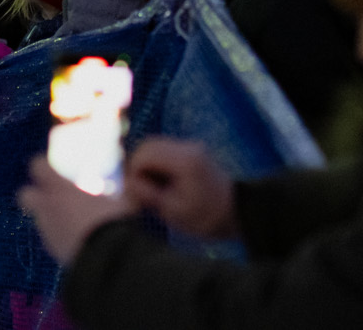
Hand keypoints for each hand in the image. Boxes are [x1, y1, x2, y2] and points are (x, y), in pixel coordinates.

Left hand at [17, 155, 130, 265]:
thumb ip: (121, 187)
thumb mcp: (122, 198)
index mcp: (60, 187)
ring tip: (72, 220)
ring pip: (39, 219)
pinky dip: (60, 237)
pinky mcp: (52, 251)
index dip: (42, 165)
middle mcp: (48, 206)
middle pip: (25, 194)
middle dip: (35, 194)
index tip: (53, 168)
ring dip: (51, 217)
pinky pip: (51, 239)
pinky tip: (78, 240)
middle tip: (54, 195)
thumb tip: (130, 178)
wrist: (107, 259)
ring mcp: (47, 230)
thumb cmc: (112, 221)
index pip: (36, 166)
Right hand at [122, 138, 236, 238]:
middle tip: (140, 191)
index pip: (144, 154)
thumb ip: (148, 194)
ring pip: (154, 146)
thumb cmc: (206, 218)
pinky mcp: (192, 150)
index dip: (133, 173)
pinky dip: (157, 163)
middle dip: (138, 167)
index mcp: (184, 160)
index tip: (136, 194)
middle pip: (147, 145)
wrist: (236, 212)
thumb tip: (126, 183)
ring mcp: (191, 145)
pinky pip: (165, 150)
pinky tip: (162, 183)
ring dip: (147, 165)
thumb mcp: (173, 212)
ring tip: (153, 188)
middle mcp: (187, 146)